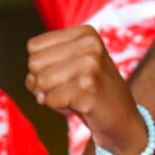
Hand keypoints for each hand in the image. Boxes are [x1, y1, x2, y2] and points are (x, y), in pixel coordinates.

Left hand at [27, 26, 148, 154]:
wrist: (122, 120)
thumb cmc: (89, 92)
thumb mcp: (70, 66)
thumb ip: (43, 64)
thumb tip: (31, 79)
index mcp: (86, 33)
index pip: (34, 47)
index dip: (41, 67)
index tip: (64, 75)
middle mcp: (90, 45)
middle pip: (34, 64)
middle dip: (44, 83)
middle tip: (69, 88)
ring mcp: (90, 66)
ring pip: (41, 82)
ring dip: (52, 97)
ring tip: (75, 97)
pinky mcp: (88, 88)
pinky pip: (50, 100)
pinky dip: (59, 108)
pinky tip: (79, 107)